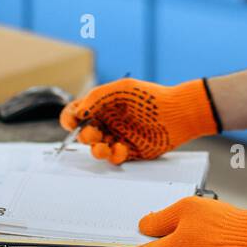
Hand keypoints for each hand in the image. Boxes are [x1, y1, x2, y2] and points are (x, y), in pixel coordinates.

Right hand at [59, 77, 217, 162]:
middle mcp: (109, 121)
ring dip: (96, 150)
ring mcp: (119, 136)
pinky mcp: (130, 151)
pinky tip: (122, 148)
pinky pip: (115, 157)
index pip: (77, 112)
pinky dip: (115, 155)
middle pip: (85, 133)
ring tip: (103, 147)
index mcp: (103, 105)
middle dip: (84, 135)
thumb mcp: (122, 89)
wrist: (177, 113)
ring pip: (98, 148)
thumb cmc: (151, 96)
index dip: (69, 118)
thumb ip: (97, 97)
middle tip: (92, 134)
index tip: (71, 122)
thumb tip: (79, 110)